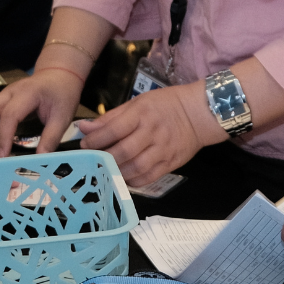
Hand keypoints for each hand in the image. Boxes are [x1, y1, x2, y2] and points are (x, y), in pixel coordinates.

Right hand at [0, 68, 85, 156]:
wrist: (58, 74)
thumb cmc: (62, 94)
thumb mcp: (62, 116)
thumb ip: (51, 137)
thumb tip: (40, 159)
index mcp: (27, 94)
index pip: (10, 115)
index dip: (4, 136)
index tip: (3, 155)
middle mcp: (10, 92)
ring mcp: (4, 94)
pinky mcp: (1, 99)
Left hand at [77, 82, 222, 187]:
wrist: (199, 113)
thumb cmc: (165, 104)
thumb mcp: (138, 103)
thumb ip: (111, 117)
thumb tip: (84, 127)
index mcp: (142, 114)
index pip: (114, 129)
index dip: (96, 140)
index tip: (85, 145)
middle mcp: (152, 132)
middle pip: (124, 151)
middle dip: (104, 158)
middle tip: (93, 160)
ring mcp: (163, 150)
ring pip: (135, 168)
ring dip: (116, 172)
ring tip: (106, 170)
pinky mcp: (171, 164)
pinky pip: (148, 178)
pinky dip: (132, 181)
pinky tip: (123, 177)